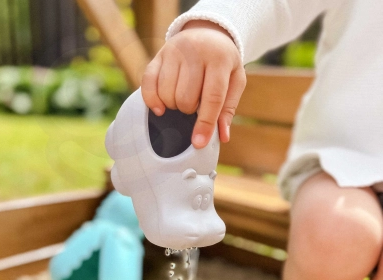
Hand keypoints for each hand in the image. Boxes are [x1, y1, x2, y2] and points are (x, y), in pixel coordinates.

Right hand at [141, 20, 245, 147]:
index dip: (205, 124)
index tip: (198, 143)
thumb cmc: (222, 64)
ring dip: (173, 106)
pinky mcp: (158, 55)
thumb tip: (222, 136)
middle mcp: (195, 51)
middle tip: (194, 104)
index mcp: (219, 59)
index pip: (212, 98)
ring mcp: (173, 51)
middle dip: (189, 110)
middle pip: (185, 98)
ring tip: (182, 98)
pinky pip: (148, 84)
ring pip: (166, 94)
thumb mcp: (234, 82)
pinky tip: (160, 108)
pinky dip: (152, 100)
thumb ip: (227, 109)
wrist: (207, 32)